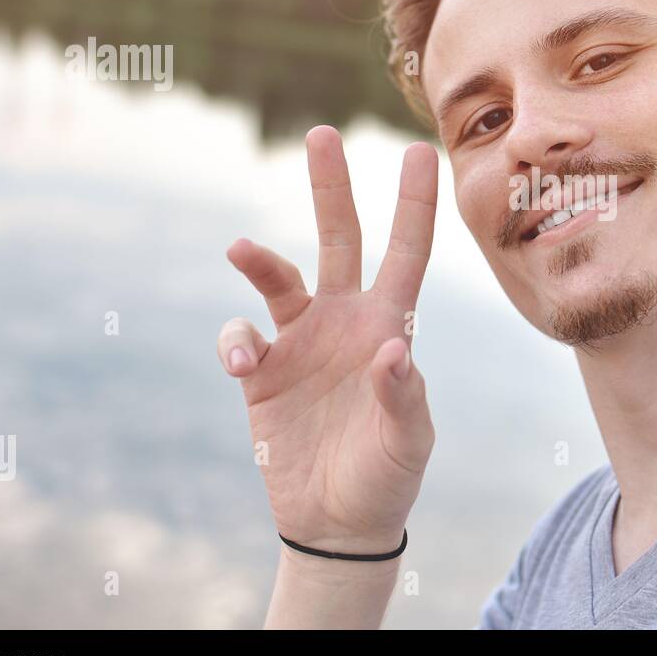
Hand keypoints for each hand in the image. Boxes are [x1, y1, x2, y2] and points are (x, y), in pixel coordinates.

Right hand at [217, 126, 437, 553]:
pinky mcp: (262, 371)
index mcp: (391, 325)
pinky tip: (243, 364)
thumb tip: (392, 349)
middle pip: (339, 239)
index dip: (415, 205)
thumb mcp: (408, 440)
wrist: (337, 521)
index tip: (421, 151)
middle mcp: (345, 320)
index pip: (407, 253)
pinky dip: (234, 341)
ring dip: (260, 259)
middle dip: (331, 188)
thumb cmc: (387, 476)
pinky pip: (240, 337)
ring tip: (241, 250)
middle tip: (322, 134)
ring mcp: (300, 341)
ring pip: (278, 276)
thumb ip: (402, 395)